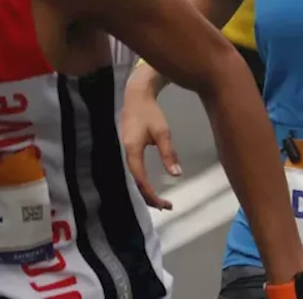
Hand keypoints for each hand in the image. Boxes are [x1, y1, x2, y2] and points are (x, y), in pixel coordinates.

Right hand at [120, 81, 180, 209]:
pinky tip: (151, 186)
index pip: (141, 180)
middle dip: (149, 197)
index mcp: (132, 151)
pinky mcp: (127, 150)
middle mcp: (125, 154)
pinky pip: (134, 171)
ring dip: (146, 191)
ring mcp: (125, 152)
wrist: (136, 96)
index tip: (165, 204)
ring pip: (134, 178)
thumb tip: (177, 174)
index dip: (151, 194)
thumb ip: (168, 154)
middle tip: (167, 206)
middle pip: (135, 183)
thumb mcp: (162, 132)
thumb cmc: (150, 112)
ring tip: (161, 202)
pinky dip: (142, 182)